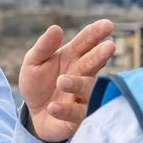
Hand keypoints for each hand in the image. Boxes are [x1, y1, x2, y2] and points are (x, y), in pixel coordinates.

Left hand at [18, 20, 117, 142]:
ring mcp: (81, 96)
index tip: (108, 25)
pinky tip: (52, 107)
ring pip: (86, 88)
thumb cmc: (38, 83)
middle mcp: (81, 74)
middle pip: (94, 63)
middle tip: (109, 47)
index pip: (86, 42)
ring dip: (75, 84)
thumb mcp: (33, 62)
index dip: (96, 33)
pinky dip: (64, 110)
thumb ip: (44, 47)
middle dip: (101, 55)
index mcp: (73, 57)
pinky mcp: (76, 117)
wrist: (34, 114)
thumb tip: (56, 28)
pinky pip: (74, 113)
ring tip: (62, 81)